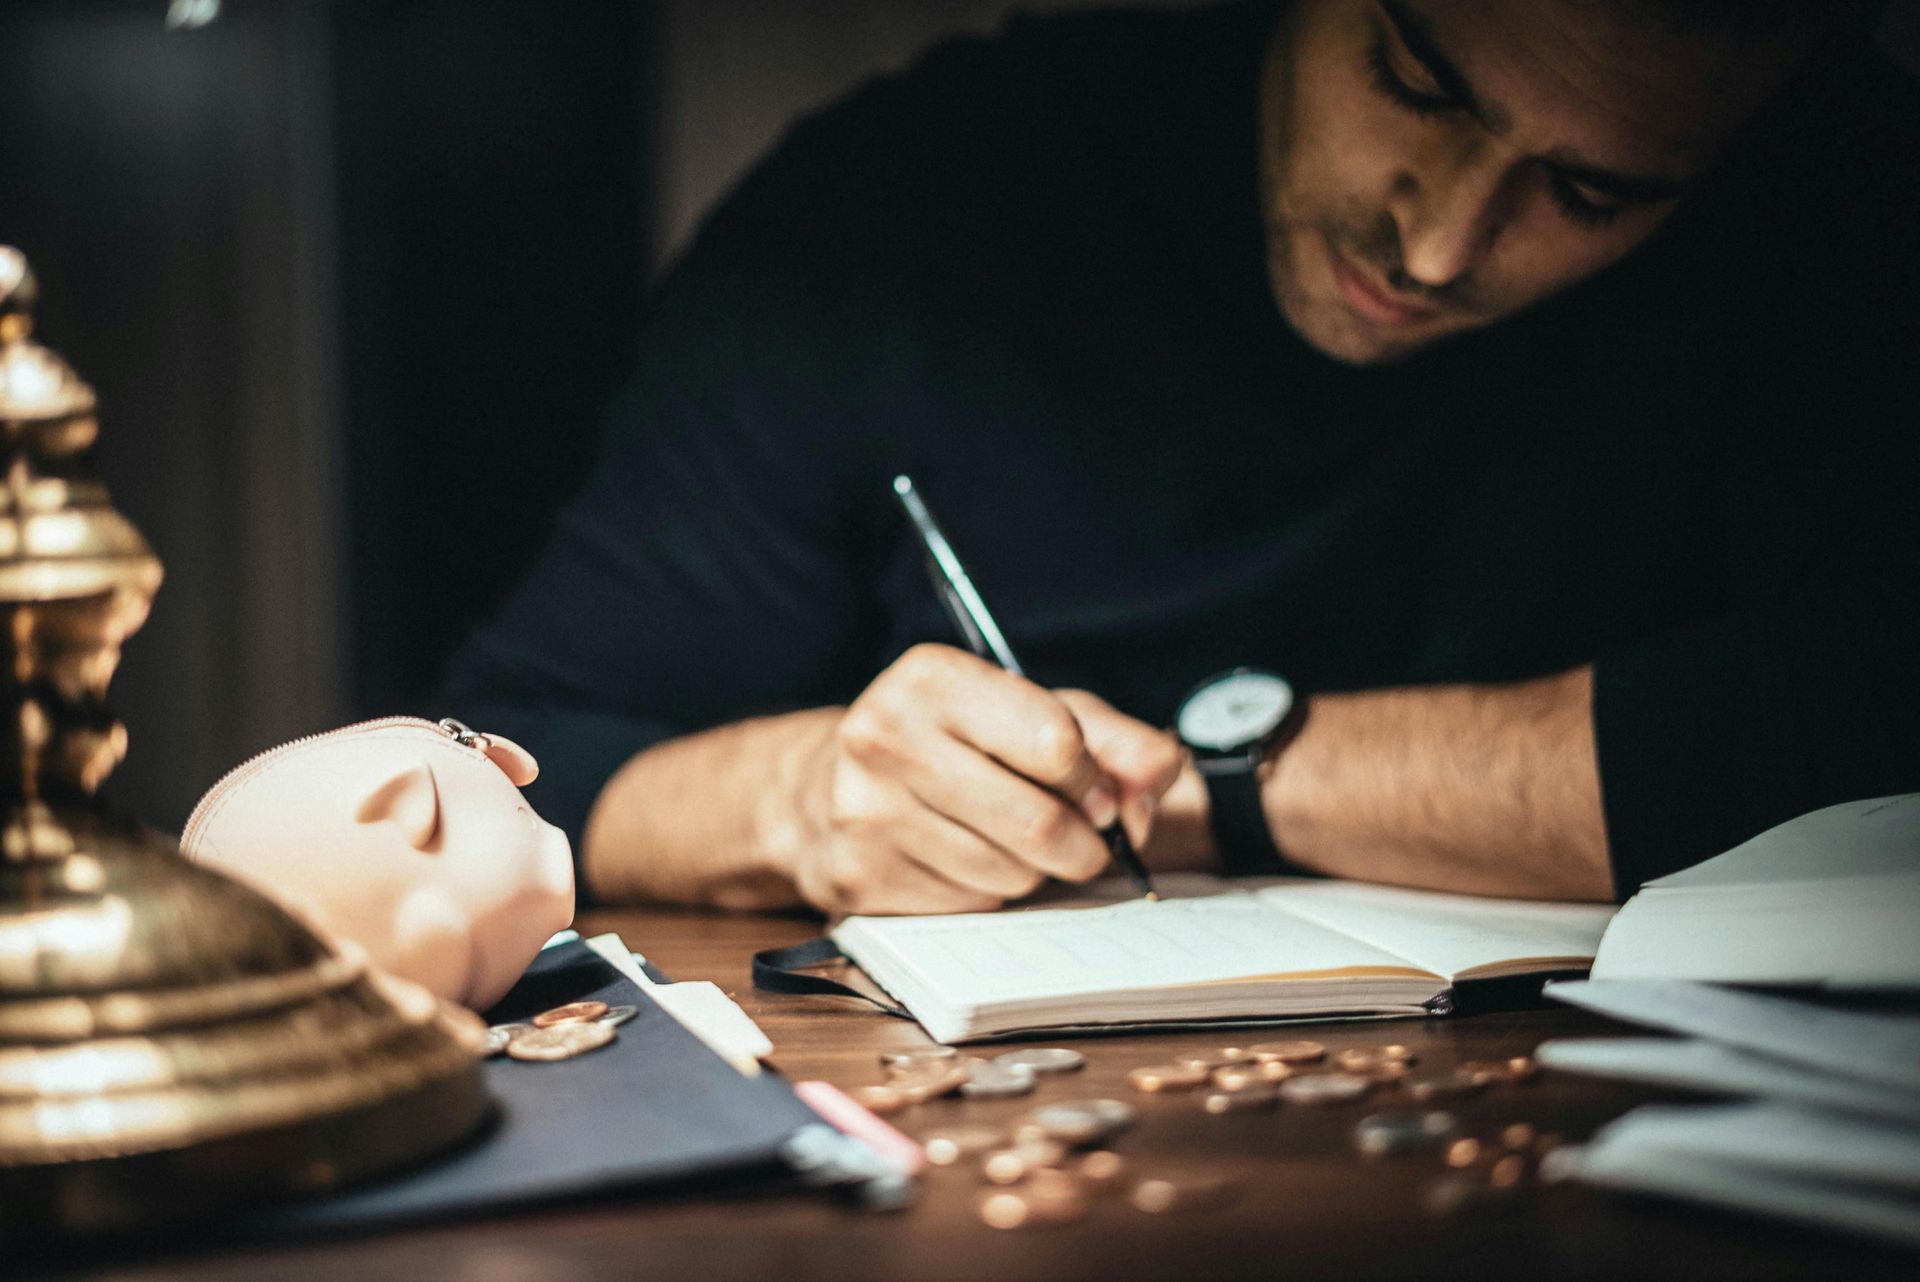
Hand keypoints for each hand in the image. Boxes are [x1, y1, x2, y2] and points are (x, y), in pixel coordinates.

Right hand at [790, 644, 1183, 914]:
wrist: (825, 786)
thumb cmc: (953, 743)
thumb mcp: (1035, 715)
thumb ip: (1113, 739)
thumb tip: (1161, 773)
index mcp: (933, 678)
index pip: (1056, 743)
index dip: (1095, 781)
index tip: (1096, 793)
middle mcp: (886, 736)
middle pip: (1038, 823)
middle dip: (1082, 844)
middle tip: (1083, 838)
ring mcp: (866, 810)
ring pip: (1010, 873)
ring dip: (1035, 871)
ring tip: (1010, 839)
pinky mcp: (859, 875)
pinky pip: (970, 905)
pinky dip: (988, 892)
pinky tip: (963, 859)